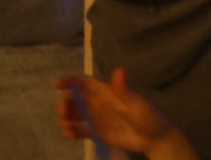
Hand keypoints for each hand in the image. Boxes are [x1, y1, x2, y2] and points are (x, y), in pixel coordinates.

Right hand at [59, 69, 195, 159]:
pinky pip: (79, 130)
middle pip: (76, 99)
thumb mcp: (135, 105)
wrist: (153, 139)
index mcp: (108, 93)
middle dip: (65, 103)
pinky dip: (71, 132)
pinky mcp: (97, 132)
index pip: (86, 83)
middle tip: (63, 113)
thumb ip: (123, 91)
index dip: (71, 81)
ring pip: (75, 114)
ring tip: (66, 127)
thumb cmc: (147, 118)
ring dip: (65, 118)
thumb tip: (119, 70)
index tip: (57, 85)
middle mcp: (100, 104)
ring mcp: (98, 118)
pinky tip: (70, 135)